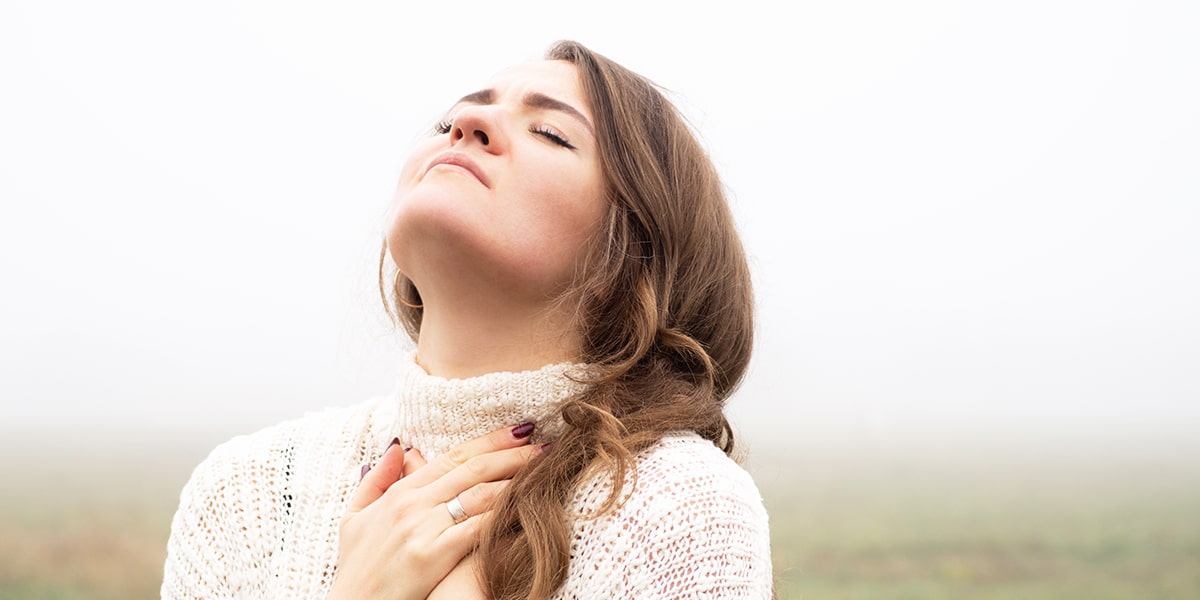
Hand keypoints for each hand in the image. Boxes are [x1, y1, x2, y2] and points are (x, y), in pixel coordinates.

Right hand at [328, 424, 540, 599]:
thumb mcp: (354, 518)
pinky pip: (477, 526)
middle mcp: (412, 504)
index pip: (453, 457)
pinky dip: (502, 513)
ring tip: (541, 471)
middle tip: (543, 445)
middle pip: (472, 468)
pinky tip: (524, 507)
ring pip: (479, 493)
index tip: (517, 431)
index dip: (489, 441)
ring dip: (515, 479)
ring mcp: (422, 527)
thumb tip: (397, 447)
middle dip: (512, 454)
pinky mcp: (433, 554)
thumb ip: (376, 481)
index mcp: (399, 493)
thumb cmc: (357, 570)